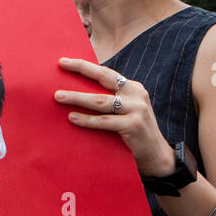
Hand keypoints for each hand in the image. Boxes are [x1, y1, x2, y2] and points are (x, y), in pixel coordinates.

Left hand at [55, 58, 173, 175]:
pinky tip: (72, 118)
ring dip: (77, 98)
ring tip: (58, 96)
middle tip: (60, 66)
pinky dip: (87, 120)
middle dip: (81, 69)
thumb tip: (75, 92)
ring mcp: (137, 109)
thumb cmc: (132, 131)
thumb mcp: (125, 110)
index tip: (64, 61)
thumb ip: (109, 100)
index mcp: (132, 88)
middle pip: (104, 78)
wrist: (156, 154)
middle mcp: (136, 94)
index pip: (106, 72)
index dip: (85, 66)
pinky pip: (104, 121)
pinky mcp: (134, 125)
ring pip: (100, 101)